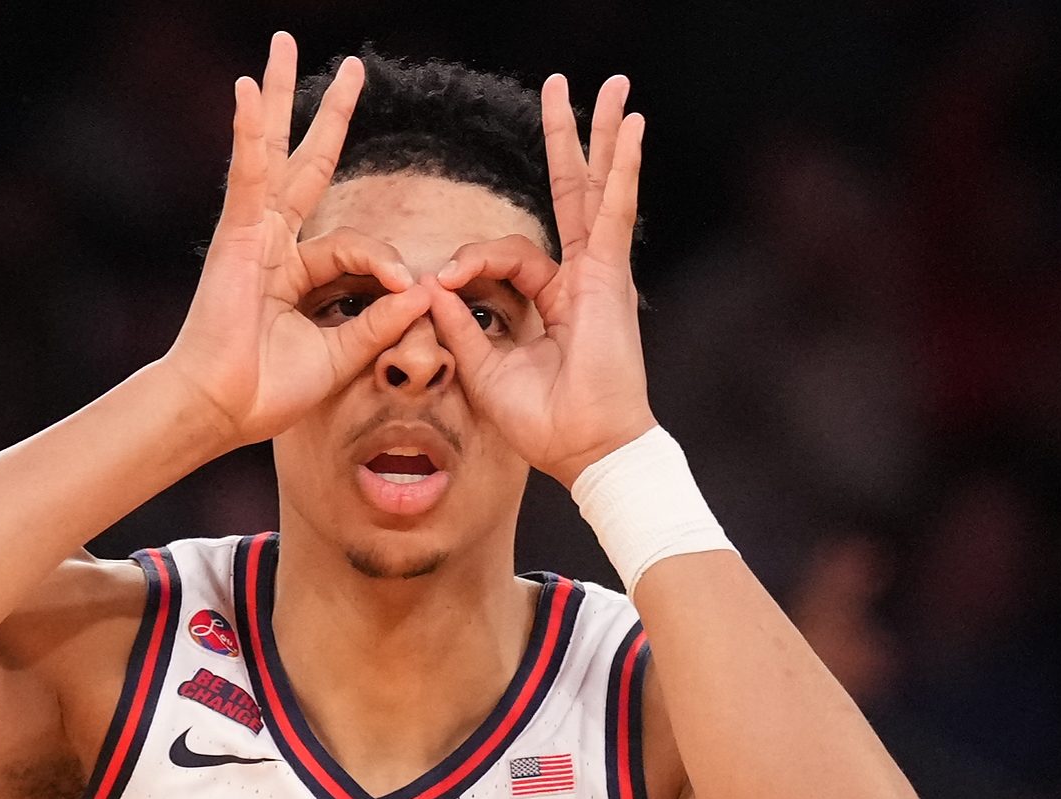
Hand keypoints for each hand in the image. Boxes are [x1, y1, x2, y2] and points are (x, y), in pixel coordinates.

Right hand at [163, 32, 430, 445]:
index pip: (355, 245)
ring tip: (281, 43)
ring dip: (279, 94)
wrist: (223, 409)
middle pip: (304, 162)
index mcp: (295, 270)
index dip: (387, 262)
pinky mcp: (235, 236)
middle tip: (352, 69)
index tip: (411, 290)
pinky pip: (246, 175)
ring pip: (271, 151)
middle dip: (327, 115)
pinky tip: (248, 89)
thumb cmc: (269, 390)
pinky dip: (247, 132)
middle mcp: (272, 242)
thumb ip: (379, 321)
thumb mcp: (341, 353)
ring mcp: (252, 233)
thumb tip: (424, 292)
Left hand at [428, 74, 655, 487]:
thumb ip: (461, 326)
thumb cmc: (543, 422)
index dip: (469, 261)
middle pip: (569, 195)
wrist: (584, 449)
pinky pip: (611, 212)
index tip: (442, 285)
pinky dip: (620, 169)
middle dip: (566, 143)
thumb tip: (431, 288)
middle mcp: (578, 278)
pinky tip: (630, 126)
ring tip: (611, 87)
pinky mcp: (608, 277)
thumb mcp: (484, 369)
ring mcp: (597, 273)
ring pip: (593, 191)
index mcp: (551, 300)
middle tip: (561, 89)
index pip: (506, 256)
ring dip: (599, 137)